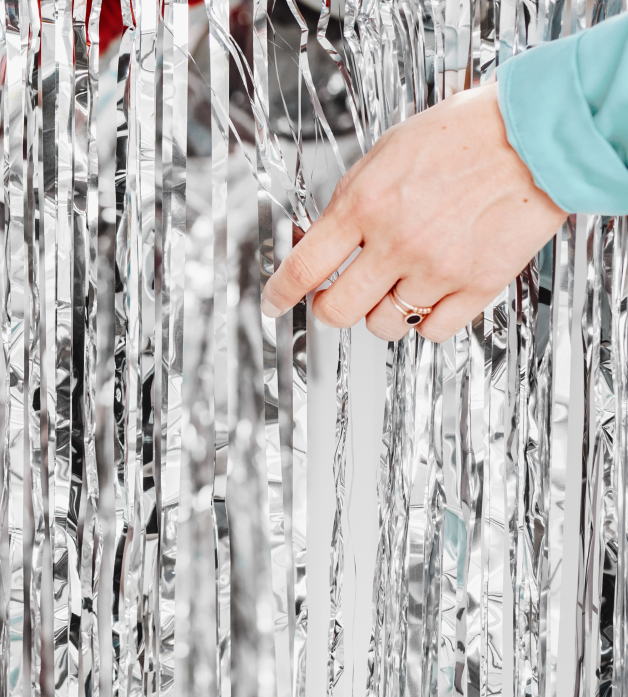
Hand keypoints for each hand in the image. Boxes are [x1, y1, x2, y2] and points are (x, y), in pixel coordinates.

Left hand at [261, 82, 567, 341]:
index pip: (303, 267)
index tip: (273, 304)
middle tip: (339, 298)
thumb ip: (350, 203)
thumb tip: (319, 242)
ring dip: (382, 313)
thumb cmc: (461, 136)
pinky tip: (432, 295)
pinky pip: (432, 332)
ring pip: (384, 327)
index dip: (280, 294)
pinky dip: (426, 320)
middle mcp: (396, 242)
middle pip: (337, 311)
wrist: (533, 137)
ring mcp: (436, 270)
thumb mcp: (385, 154)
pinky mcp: (475, 288)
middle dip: (330, 309)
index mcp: (366, 203)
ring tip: (399, 287)